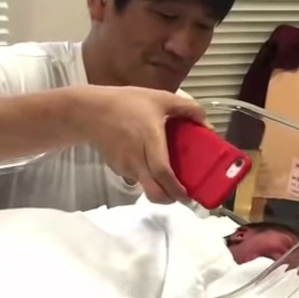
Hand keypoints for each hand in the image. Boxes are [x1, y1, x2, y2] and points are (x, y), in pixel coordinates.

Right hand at [78, 86, 206, 203]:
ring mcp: (126, 165)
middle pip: (153, 191)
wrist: (90, 112)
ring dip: (159, 189)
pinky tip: (152, 166)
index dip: (176, 188)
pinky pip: (137, 178)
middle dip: (169, 200)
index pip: (162, 171)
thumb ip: (188, 108)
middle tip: (182, 195)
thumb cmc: (127, 103)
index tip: (188, 194)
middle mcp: (137, 157)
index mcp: (149, 138)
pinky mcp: (118, 168)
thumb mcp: (160, 98)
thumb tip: (208, 126)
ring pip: (145, 187)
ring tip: (170, 180)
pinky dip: (148, 178)